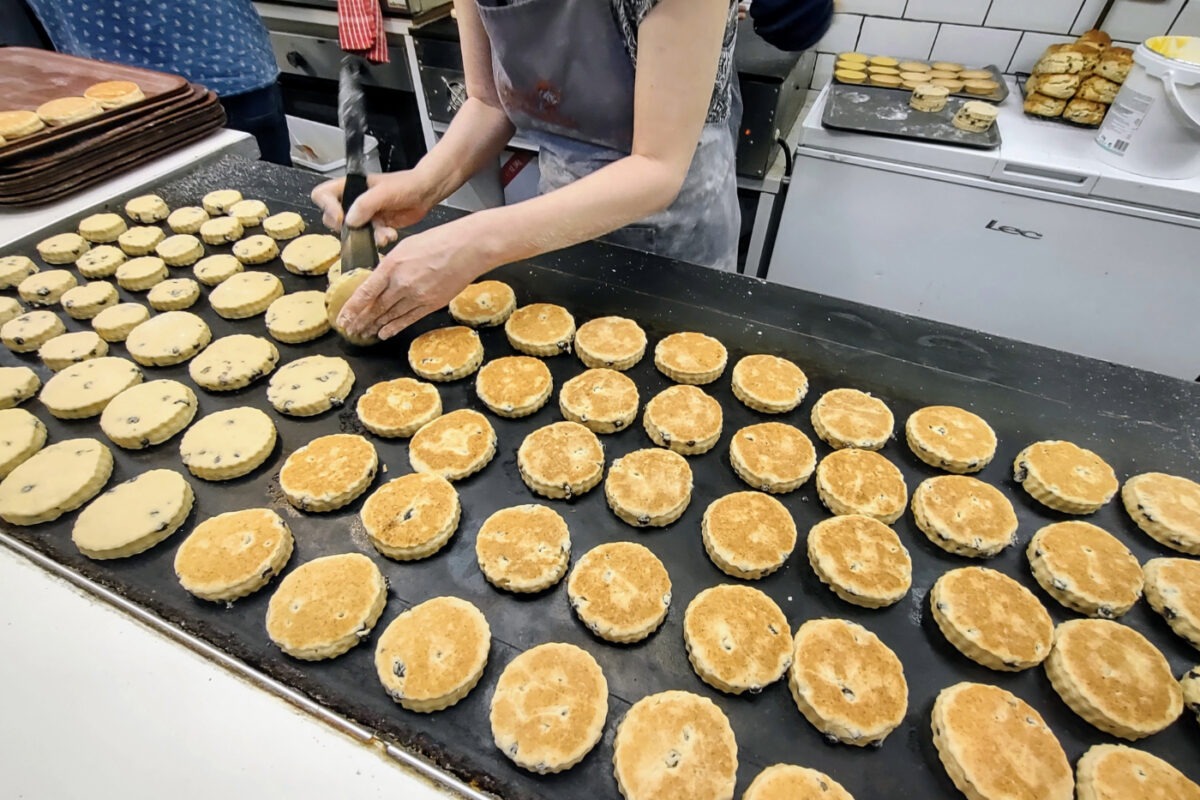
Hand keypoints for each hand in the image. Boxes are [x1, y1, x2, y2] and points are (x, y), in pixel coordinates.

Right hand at [310, 170, 434, 247]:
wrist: (425, 193)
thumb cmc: (406, 184)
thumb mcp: (384, 191)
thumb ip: (365, 204)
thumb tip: (349, 221)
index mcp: (349, 186)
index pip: (322, 195)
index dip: (326, 208)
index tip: (341, 218)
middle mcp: (353, 201)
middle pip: (332, 219)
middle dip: (348, 228)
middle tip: (360, 228)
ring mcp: (363, 215)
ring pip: (353, 233)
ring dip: (368, 236)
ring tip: (384, 233)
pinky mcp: (375, 227)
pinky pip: (370, 238)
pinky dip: (380, 239)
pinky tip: (391, 233)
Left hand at [337, 221, 485, 339]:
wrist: (469, 247)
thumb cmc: (440, 240)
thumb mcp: (407, 245)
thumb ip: (391, 264)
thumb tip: (380, 278)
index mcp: (392, 265)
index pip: (365, 292)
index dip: (351, 308)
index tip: (342, 318)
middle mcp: (402, 283)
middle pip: (375, 307)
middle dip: (360, 320)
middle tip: (349, 329)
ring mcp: (418, 296)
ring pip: (390, 315)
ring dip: (374, 326)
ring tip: (363, 333)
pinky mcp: (431, 303)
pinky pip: (408, 319)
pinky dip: (394, 327)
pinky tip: (384, 333)